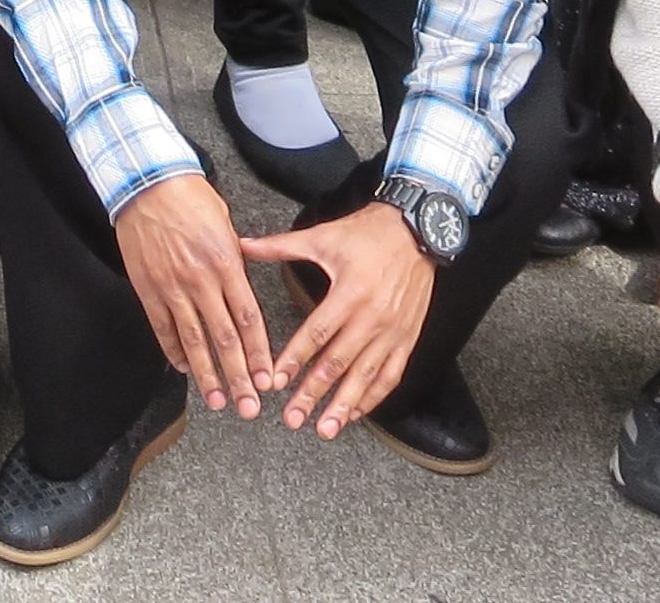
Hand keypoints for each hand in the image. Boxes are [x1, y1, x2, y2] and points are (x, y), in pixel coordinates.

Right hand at [111, 170, 274, 419]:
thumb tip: (243, 294)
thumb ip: (236, 263)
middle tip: (249, 407)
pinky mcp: (148, 288)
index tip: (267, 380)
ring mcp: (172, 287)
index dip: (259, 355)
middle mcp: (201, 281)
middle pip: (224, 339)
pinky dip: (174, 351)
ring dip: (207, 375)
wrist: (146, 182)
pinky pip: (163, 328)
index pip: (248, 320)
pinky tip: (184, 369)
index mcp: (226, 264)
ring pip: (193, 341)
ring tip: (217, 401)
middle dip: (238, 378)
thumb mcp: (225, 226)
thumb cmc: (190, 198)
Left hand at [242, 198, 435, 438]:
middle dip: (313, 394)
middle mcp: (371, 317)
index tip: (276, 382)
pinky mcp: (407, 339)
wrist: (418, 231)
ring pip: (366, 376)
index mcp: (348, 293)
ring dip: (344, 405)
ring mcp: (392, 332)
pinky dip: (374, 397)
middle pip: (338, 363)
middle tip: (293, 418)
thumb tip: (242, 245)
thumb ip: (281, 246)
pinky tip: (356, 412)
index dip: (295, 360)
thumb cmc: (369, 234)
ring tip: (325, 429)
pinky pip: (390, 375)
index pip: (316, 334)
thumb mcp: (323, 237)